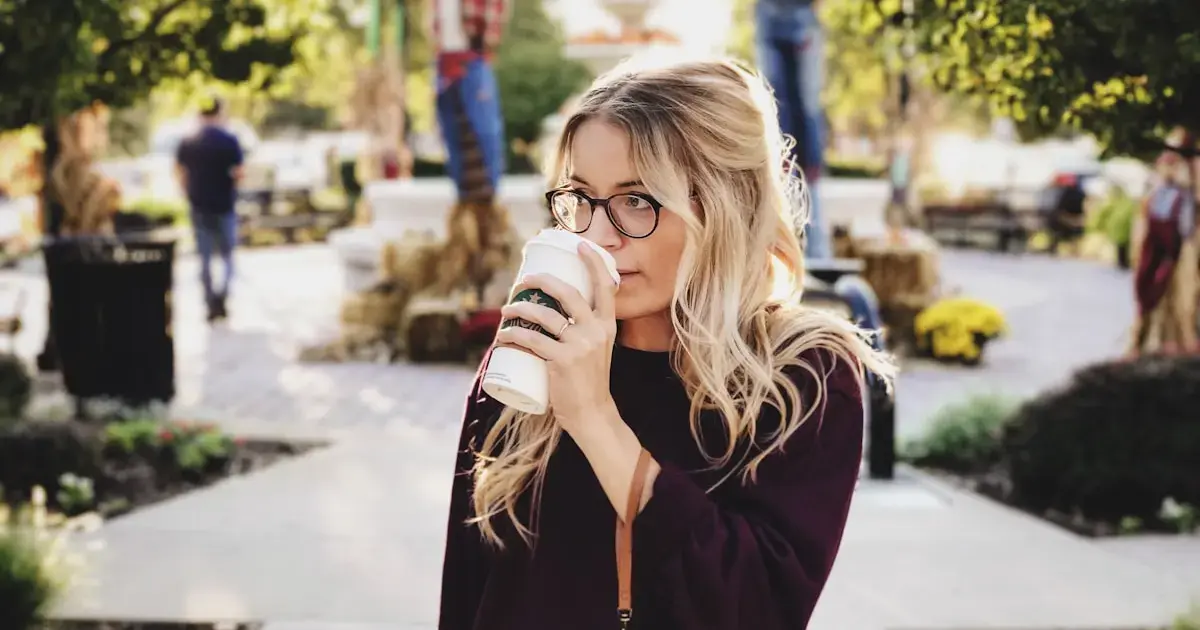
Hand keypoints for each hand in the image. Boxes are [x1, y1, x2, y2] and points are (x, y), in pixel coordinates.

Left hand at [494, 242, 618, 433]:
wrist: (592, 414)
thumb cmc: (589, 382)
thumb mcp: (596, 350)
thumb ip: (584, 332)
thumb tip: (554, 314)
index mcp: (608, 326)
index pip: (605, 287)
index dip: (593, 262)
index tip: (579, 245)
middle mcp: (596, 331)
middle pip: (568, 293)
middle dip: (543, 280)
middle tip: (525, 279)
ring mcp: (579, 345)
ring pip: (544, 315)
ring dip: (520, 308)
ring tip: (507, 309)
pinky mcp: (561, 361)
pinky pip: (531, 340)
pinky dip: (513, 335)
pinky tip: (502, 335)